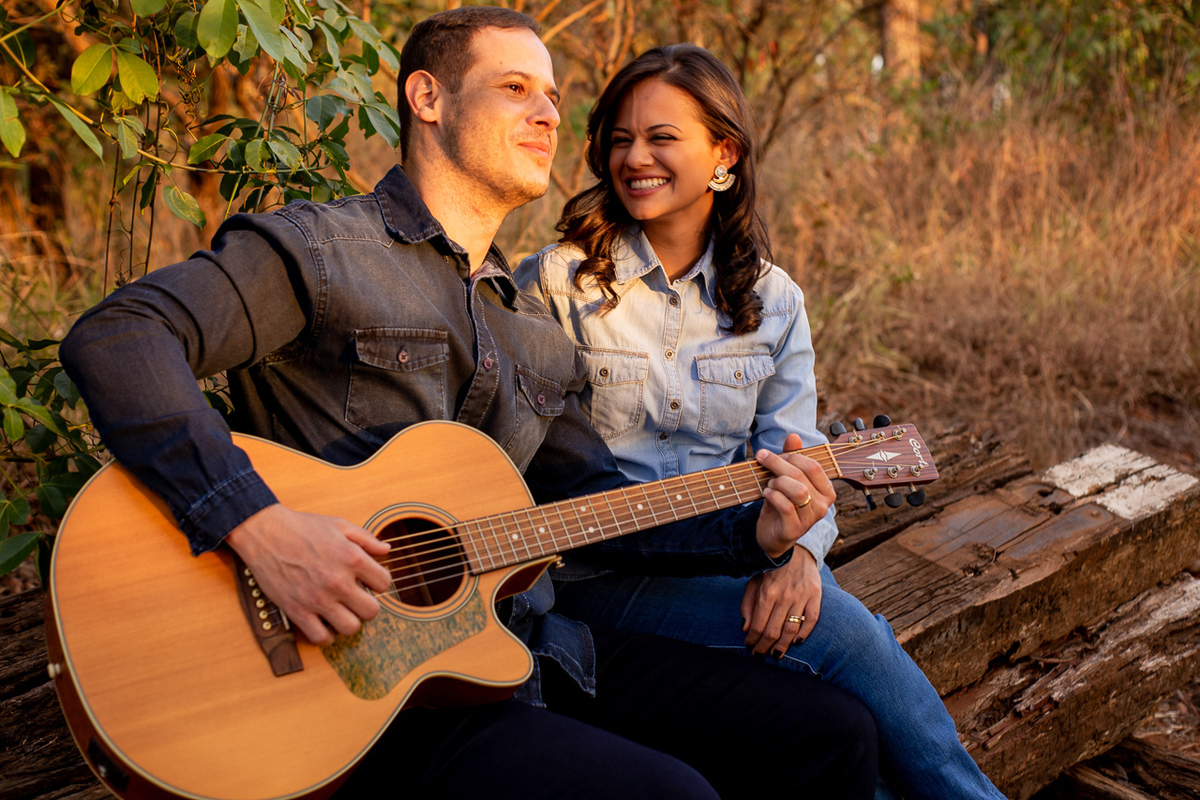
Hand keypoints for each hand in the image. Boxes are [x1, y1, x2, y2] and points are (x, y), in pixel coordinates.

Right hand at [225, 503, 392, 645]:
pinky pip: (320, 637)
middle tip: (357, 599)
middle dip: (368, 605)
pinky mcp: (297, 610)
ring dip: (349, 621)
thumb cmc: (303, 527)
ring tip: (342, 611)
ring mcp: (317, 598)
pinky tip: (324, 622)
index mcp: (352, 558)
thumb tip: (387, 550)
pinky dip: (325, 635)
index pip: (384, 584)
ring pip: (350, 628)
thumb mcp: (339, 525)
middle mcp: (337, 581)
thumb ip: (367, 539)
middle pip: (372, 611)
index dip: (378, 582)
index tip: (369, 581)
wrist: (265, 533)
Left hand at [741, 546, 821, 655]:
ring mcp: (801, 596)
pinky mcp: (815, 595)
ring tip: (776, 655)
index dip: (752, 640)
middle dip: (764, 647)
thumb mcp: (753, 582)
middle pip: (773, 631)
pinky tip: (796, 642)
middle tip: (760, 655)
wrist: (796, 550)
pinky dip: (805, 633)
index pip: (758, 625)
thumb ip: (748, 605)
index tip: (749, 647)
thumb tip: (745, 628)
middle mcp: (784, 596)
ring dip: (783, 646)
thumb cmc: (771, 569)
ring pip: (791, 629)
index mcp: (766, 593)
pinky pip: (811, 619)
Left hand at [754, 432, 835, 558]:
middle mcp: (823, 505)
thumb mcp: (786, 478)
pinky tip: (767, 493)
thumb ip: (791, 457)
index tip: (773, 455)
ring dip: (778, 482)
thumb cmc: (781, 503)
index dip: (792, 456)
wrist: (772, 533)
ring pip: (797, 491)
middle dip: (778, 464)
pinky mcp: (795, 529)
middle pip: (802, 475)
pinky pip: (786, 506)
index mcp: (826, 490)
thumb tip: (793, 435)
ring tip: (770, 484)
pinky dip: (773, 495)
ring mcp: (810, 518)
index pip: (813, 466)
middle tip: (763, 461)